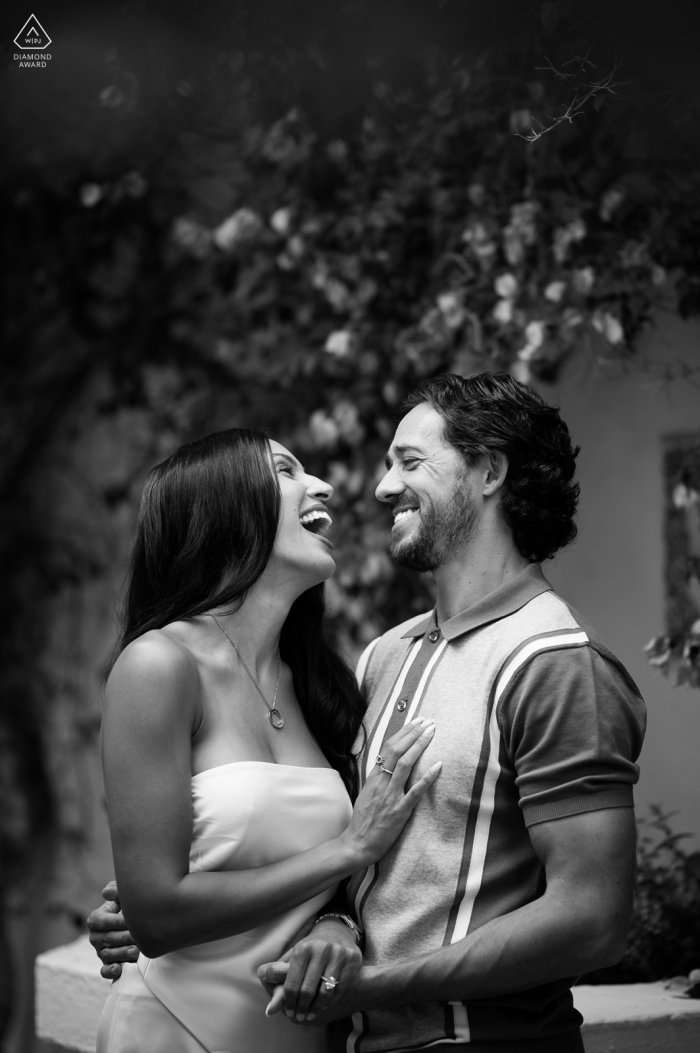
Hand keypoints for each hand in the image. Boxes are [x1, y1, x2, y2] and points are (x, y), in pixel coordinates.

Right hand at [86, 881, 138, 979]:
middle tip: (139, 938)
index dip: (118, 921)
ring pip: (108, 955)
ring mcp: (101, 952)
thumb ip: (116, 890)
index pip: (104, 921)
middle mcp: (96, 937)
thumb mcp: (123, 896)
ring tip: (137, 951)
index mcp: (96, 919)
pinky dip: (110, 971)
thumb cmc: (129, 906)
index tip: (132, 920)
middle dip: (124, 938)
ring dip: (122, 954)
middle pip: (108, 939)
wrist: (140, 923)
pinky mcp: (108, 965)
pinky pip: (105, 971)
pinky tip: (119, 969)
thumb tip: (106, 892)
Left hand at [258, 918, 361, 1021]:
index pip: (291, 984)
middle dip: (302, 1008)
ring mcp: (338, 953)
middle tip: (300, 1016)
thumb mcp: (292, 957)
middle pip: (308, 990)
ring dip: (316, 1008)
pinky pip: (340, 988)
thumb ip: (278, 978)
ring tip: (311, 1014)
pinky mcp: (352, 959)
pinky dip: (331, 1001)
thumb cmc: (310, 948)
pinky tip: (325, 1005)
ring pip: (325, 992)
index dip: (288, 1002)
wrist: (337, 930)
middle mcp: (321, 949)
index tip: (289, 1011)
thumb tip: (269, 1006)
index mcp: (302, 948)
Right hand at [339, 717, 440, 867]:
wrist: (356, 844)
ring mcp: (390, 796)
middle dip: (414, 733)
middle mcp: (382, 783)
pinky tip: (439, 765)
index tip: (416, 722)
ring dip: (420, 746)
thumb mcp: (368, 793)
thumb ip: (379, 778)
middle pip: (397, 750)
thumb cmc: (363, 820)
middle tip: (428, 721)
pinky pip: (415, 792)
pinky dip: (427, 777)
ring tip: (432, 732)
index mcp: (374, 777)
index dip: (404, 733)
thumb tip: (389, 764)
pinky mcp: (399, 811)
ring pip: (405, 765)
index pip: (389, 747)